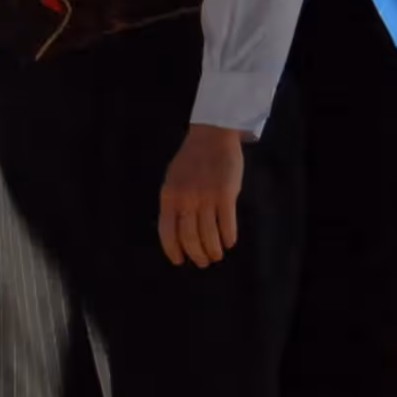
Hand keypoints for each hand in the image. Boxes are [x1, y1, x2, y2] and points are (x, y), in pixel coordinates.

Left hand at [157, 124, 244, 267]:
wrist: (212, 134)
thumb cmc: (192, 159)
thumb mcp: (173, 179)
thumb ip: (174, 202)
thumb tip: (175, 231)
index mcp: (169, 196)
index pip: (166, 231)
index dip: (173, 250)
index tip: (179, 261)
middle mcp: (186, 199)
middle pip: (189, 237)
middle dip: (196, 254)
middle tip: (203, 262)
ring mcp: (206, 197)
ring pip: (208, 235)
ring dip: (213, 250)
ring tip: (217, 255)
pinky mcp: (226, 194)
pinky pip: (227, 223)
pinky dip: (228, 237)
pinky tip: (229, 242)